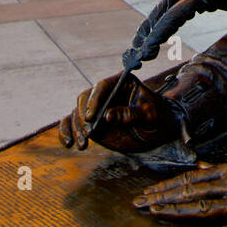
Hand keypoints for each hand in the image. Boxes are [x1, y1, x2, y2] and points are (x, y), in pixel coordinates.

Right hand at [58, 72, 180, 152]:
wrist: (159, 129)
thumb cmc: (159, 117)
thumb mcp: (149, 115)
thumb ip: (130, 114)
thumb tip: (108, 116)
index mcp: (122, 82)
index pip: (102, 86)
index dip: (94, 100)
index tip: (92, 117)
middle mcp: (107, 92)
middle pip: (85, 98)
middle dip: (83, 116)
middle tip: (88, 133)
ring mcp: (98, 107)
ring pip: (77, 112)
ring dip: (76, 127)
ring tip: (82, 144)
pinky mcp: (93, 122)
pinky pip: (74, 123)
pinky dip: (67, 131)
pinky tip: (68, 143)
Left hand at [132, 159, 226, 226]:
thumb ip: (222, 167)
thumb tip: (200, 165)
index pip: (191, 177)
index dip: (168, 185)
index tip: (149, 191)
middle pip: (190, 190)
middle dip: (162, 196)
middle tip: (139, 203)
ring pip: (202, 206)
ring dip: (176, 210)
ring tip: (154, 213)